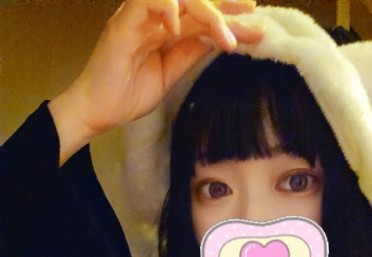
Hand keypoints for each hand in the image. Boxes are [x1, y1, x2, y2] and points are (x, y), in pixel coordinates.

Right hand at [48, 0, 264, 163]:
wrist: (98, 111)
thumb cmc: (127, 93)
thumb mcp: (171, 72)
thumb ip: (191, 52)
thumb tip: (219, 38)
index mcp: (164, 25)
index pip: (201, 11)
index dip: (228, 12)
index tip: (254, 20)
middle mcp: (152, 15)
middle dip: (225, 6)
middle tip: (251, 16)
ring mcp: (137, 17)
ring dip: (206, 13)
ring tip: (226, 36)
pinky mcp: (122, 25)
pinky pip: (146, 2)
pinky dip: (167, 9)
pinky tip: (180, 30)